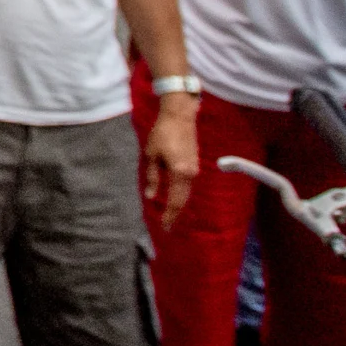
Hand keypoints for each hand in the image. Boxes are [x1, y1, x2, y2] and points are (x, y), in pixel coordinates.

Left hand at [144, 93, 198, 224]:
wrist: (180, 117)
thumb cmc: (163, 134)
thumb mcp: (152, 155)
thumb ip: (153, 178)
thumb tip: (151, 196)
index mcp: (179, 173)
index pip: (175, 201)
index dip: (170, 216)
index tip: (165, 228)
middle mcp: (190, 174)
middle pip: (183, 200)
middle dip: (175, 214)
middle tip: (168, 227)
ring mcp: (194, 169)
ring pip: (186, 193)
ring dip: (179, 205)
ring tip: (170, 216)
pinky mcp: (194, 164)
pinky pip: (188, 185)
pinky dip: (182, 195)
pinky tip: (175, 199)